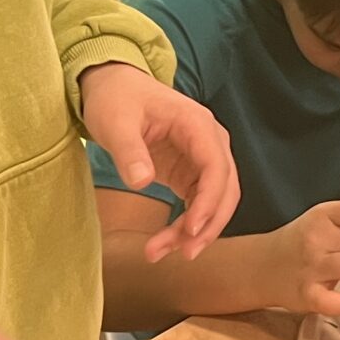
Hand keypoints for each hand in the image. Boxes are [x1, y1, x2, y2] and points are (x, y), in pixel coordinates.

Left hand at [82, 63, 239, 261]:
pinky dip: (188, 225)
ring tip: (162, 252)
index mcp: (197, 124)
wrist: (114, 86)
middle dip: (208, 224)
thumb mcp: (115, 122)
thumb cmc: (116, 99)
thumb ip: (129, 151)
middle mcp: (210, 141)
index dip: (209, 201)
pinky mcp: (191, 171)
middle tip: (183, 253)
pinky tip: (167, 241)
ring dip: (198, 230)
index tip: (191, 229)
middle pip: (225, 189)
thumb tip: (141, 181)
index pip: (216, 167)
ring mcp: (203, 157)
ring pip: (215, 201)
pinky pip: (199, 203)